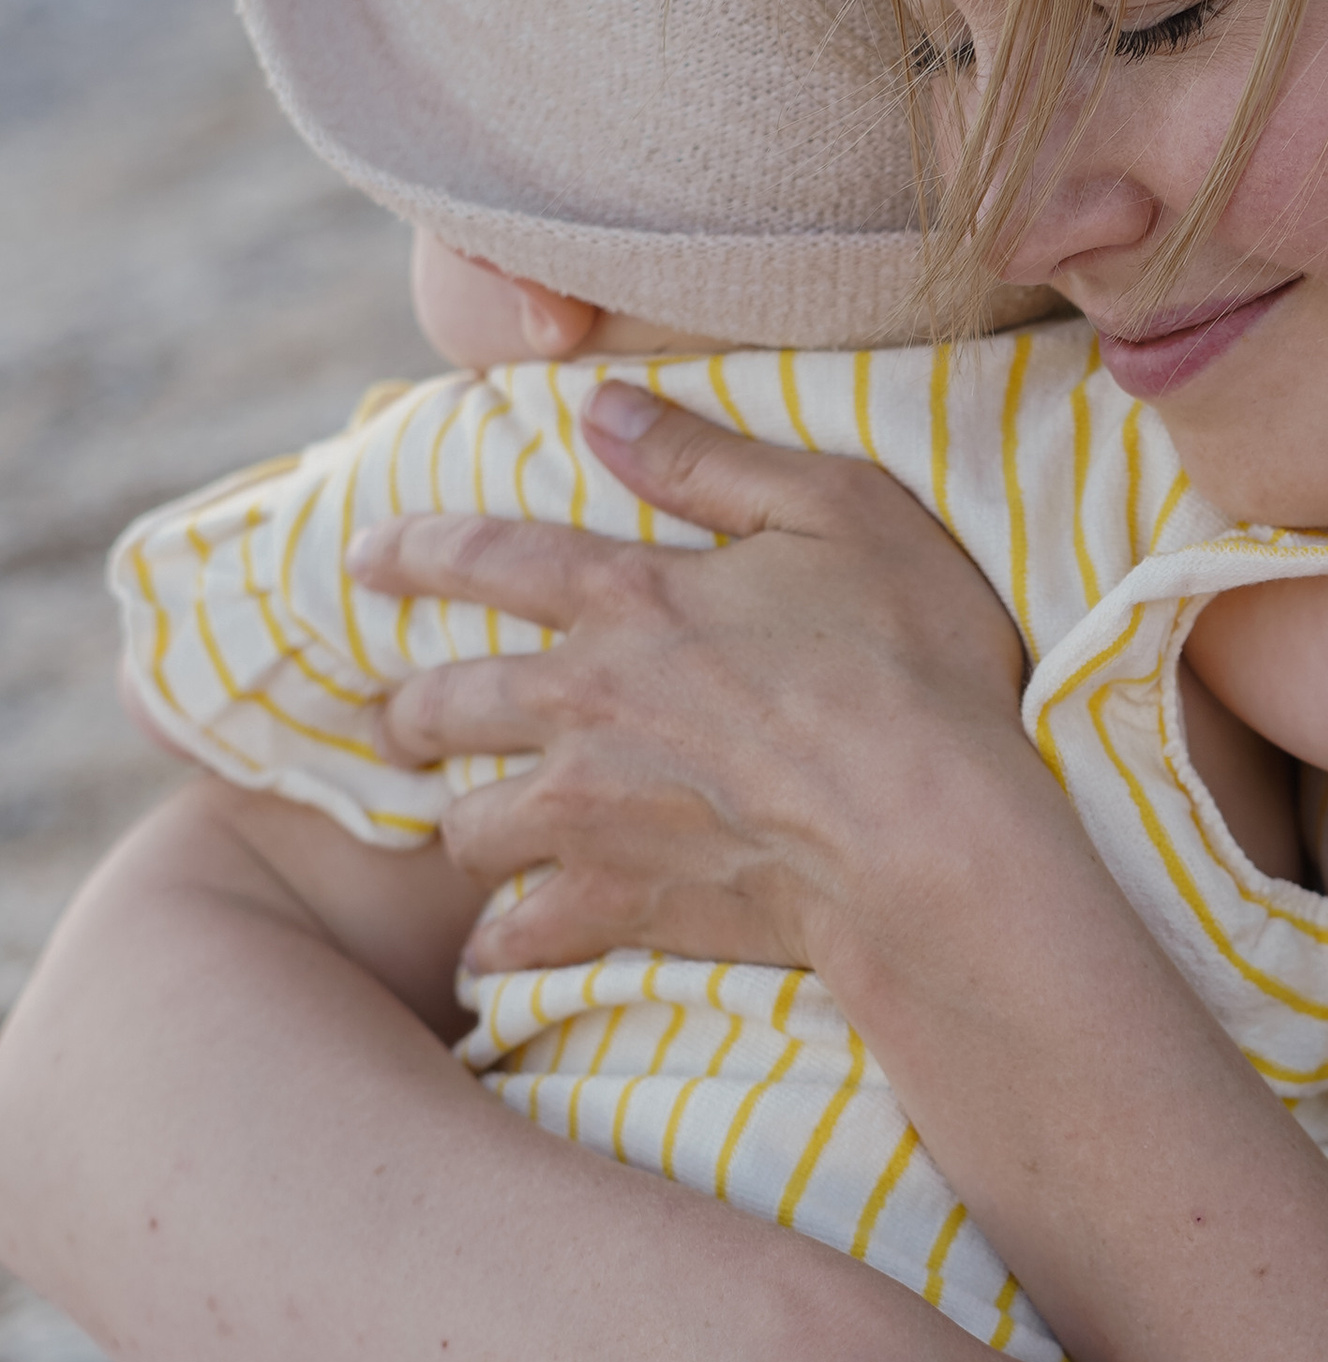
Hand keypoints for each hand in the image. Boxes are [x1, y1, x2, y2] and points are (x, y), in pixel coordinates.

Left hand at [349, 381, 1044, 980]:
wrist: (928, 833)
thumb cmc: (910, 663)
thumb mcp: (840, 512)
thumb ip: (712, 460)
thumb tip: (604, 410)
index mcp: (629, 598)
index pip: (486, 558)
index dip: (415, 551)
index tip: (364, 558)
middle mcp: (584, 706)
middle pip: (445, 705)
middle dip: (404, 712)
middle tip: (391, 722)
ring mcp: (594, 815)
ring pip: (469, 826)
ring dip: (458, 826)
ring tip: (463, 831)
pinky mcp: (626, 905)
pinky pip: (525, 934)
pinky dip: (504, 944)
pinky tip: (496, 951)